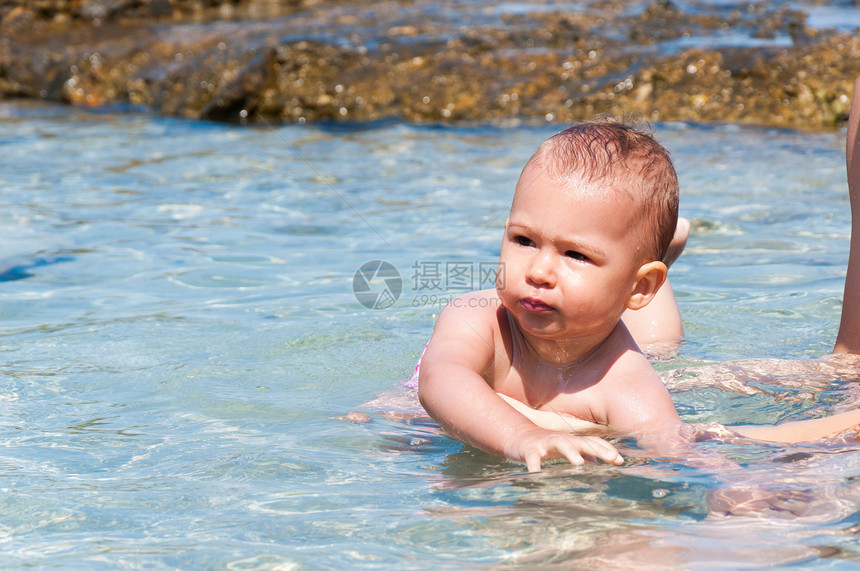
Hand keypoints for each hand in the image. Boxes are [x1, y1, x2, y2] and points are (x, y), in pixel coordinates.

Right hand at [502, 427, 623, 471]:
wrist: (518, 437)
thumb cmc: (546, 445)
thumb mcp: (566, 448)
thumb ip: (583, 453)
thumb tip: (602, 462)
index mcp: (571, 441)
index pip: (592, 442)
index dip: (606, 449)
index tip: (620, 461)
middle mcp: (561, 439)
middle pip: (581, 441)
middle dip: (596, 449)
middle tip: (610, 458)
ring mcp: (545, 443)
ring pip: (560, 444)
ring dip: (570, 451)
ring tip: (580, 463)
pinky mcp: (529, 450)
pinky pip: (532, 458)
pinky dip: (535, 466)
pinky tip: (538, 475)